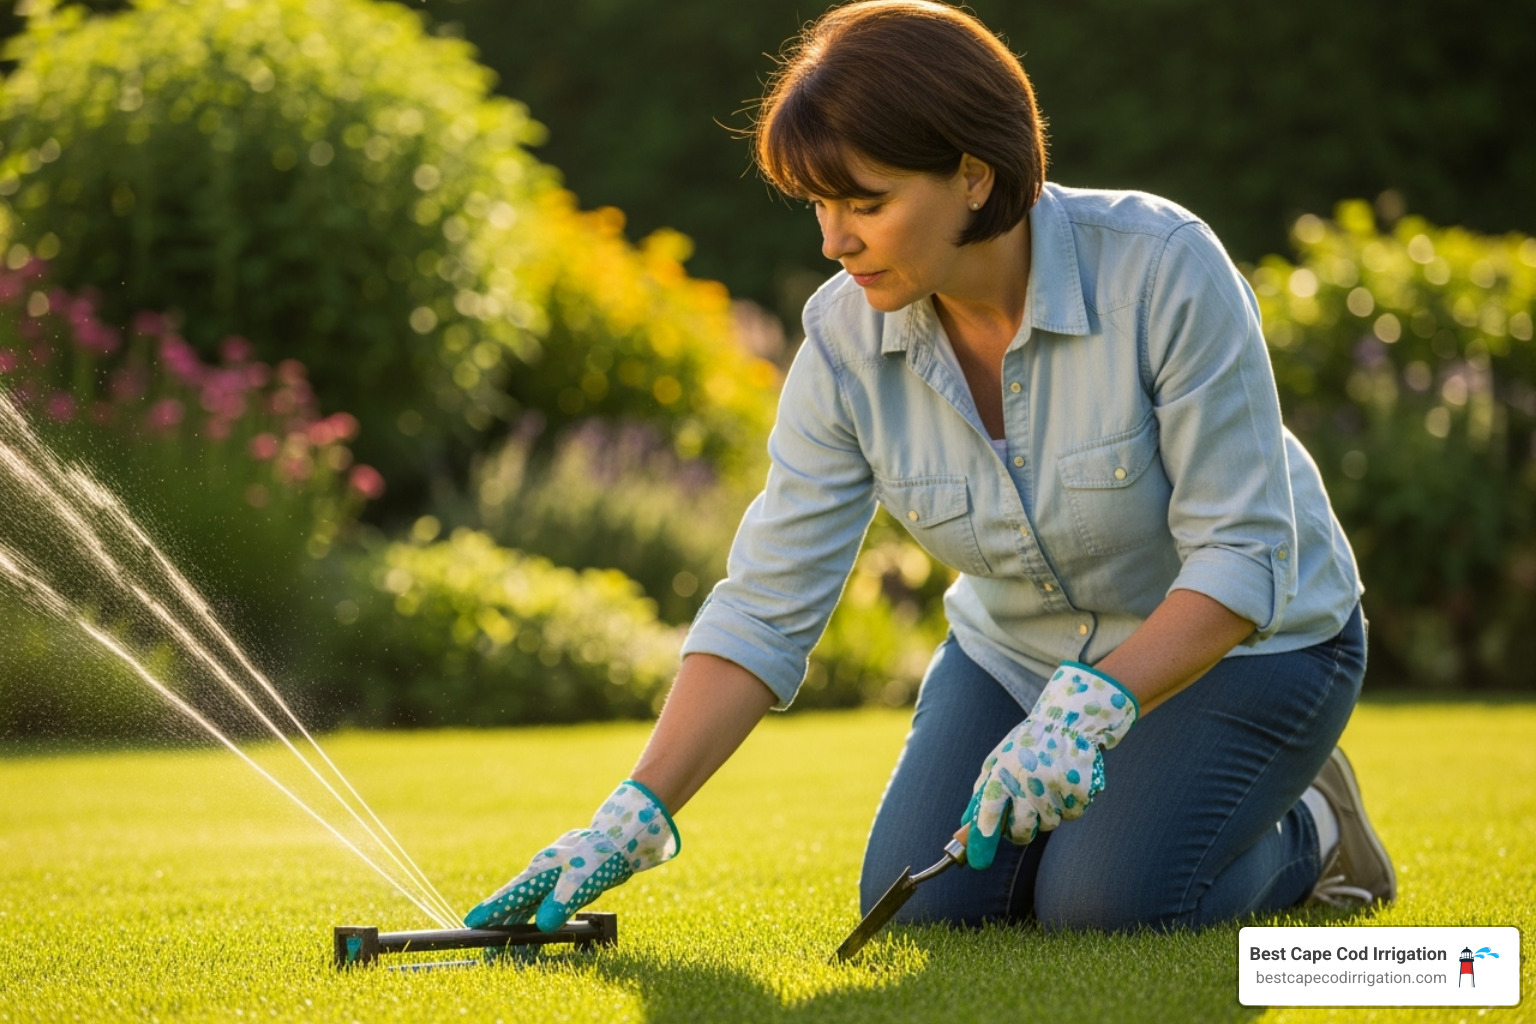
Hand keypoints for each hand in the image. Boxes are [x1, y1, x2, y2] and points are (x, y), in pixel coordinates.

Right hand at [463, 779, 679, 931]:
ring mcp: (550, 879)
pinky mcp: (561, 884)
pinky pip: (541, 907)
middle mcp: (540, 875)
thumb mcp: (583, 880)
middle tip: (485, 951)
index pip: (510, 895)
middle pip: (514, 905)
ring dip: (515, 929)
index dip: (491, 910)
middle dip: (498, 927)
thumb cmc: (600, 856)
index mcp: (541, 871)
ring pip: (526, 908)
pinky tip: (532, 936)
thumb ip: (562, 901)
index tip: (471, 923)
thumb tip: (542, 924)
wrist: (619, 839)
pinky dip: (534, 923)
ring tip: (503, 952)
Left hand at [961, 661, 1138, 868]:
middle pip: (1022, 832)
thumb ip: (982, 792)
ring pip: (1049, 825)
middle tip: (1023, 813)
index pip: (988, 812)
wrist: (1068, 722)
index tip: (978, 861)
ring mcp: (1056, 788)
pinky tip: (1065, 783)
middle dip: (1020, 831)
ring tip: (1047, 784)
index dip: (983, 838)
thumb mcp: (997, 761)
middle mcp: (1028, 783)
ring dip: (1047, 813)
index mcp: (1002, 773)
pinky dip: (1069, 805)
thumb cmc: (1026, 745)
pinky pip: (1071, 815)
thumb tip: (966, 825)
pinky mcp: (1079, 791)